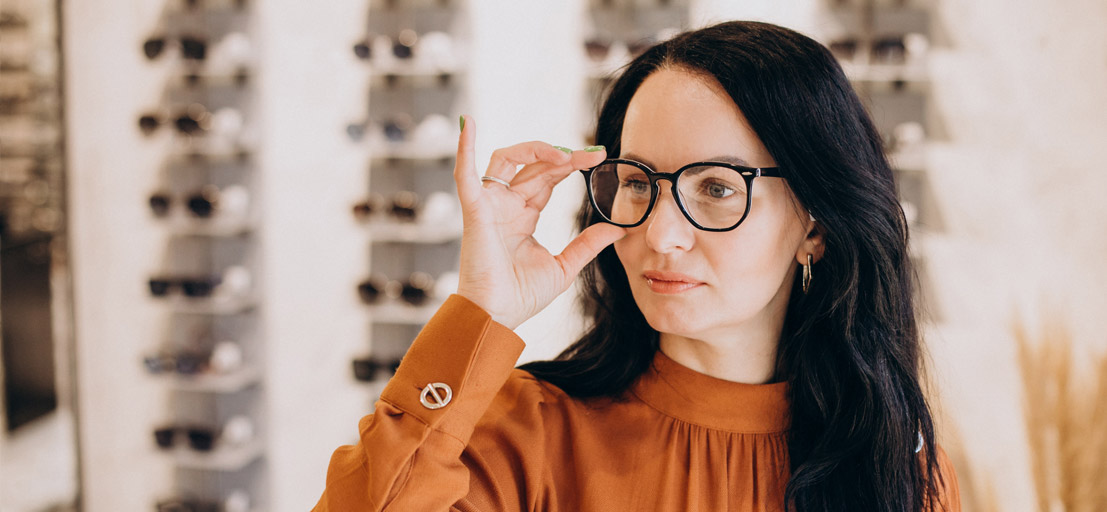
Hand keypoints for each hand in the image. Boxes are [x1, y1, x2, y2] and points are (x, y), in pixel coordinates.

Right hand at [452, 116, 625, 329]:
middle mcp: (506, 205)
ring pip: (507, 159)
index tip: (599, 157)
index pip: (548, 178)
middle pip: (534, 166)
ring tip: (564, 154)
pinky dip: (464, 148)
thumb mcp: (564, 267)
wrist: (496, 317)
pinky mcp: (474, 211)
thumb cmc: (521, 296)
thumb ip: (588, 245)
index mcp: (523, 216)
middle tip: (593, 154)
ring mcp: (489, 206)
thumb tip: (619, 229)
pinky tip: (468, 124)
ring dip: (534, 150)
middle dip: (564, 156)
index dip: (571, 165)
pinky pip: (465, 175)